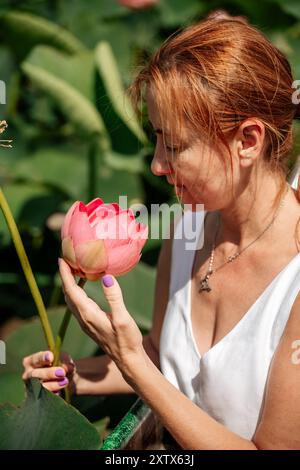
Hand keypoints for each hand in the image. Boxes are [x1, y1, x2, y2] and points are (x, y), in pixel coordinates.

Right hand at [22, 350, 75, 394]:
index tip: (51, 357)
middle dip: (48, 373)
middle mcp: (28, 374)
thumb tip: (65, 368)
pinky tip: (59, 392)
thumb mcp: (64, 360)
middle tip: (62, 372)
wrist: (64, 380)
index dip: (42, 358)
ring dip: (52, 385)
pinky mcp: (35, 398)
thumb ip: (65, 362)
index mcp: (32, 361)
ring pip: (39, 387)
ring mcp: (30, 387)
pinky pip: (43, 397)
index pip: (35, 359)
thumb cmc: (60, 365)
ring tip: (65, 381)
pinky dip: (52, 394)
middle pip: (35, 374)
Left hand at [58, 258, 144, 377]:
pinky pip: (78, 304)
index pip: (71, 290)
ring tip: (73, 270)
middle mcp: (83, 318)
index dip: (65, 274)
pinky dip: (76, 292)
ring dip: (70, 284)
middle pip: (68, 294)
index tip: (61, 259)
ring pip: (72, 300)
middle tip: (67, 259)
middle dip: (65, 276)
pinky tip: (83, 287)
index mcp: (88, 314)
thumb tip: (106, 277)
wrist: (128, 360)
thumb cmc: (127, 340)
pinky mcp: (90, 324)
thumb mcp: (123, 318)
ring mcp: (86, 322)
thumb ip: (114, 297)